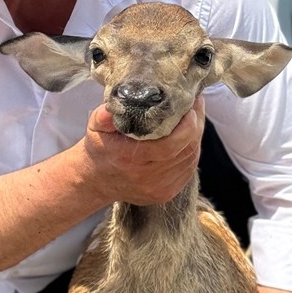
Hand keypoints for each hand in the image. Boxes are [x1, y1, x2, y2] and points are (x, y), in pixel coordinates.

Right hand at [84, 97, 204, 205]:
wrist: (96, 181)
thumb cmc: (100, 148)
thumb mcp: (96, 127)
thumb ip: (106, 114)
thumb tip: (121, 99)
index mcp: (130, 158)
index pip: (171, 144)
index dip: (187, 124)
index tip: (189, 104)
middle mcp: (146, 177)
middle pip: (186, 150)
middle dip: (195, 125)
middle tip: (194, 105)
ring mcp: (158, 188)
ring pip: (190, 159)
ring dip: (195, 138)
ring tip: (192, 119)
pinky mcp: (165, 194)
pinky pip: (188, 170)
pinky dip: (191, 152)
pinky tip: (187, 139)